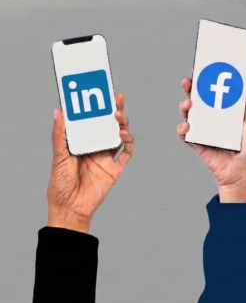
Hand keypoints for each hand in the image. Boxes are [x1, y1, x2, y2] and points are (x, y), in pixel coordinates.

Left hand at [47, 94, 134, 233]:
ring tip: (119, 117)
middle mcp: (95, 149)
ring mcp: (107, 158)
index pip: (91, 122)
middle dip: (114, 111)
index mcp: (81, 144)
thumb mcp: (59, 156)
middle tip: (117, 98)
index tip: (100, 94)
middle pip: (108, 126)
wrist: (70, 208)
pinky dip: (129, 143)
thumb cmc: (60, 185)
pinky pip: (127, 154)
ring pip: (119, 136)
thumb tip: (58, 111)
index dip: (97, 108)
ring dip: (122, 125)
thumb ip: (60, 135)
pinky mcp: (115, 170)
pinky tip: (125, 135)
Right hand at [177, 77, 245, 202]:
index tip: (201, 70)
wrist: (241, 173)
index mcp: (224, 113)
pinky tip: (187, 126)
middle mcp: (211, 120)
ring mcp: (203, 131)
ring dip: (185, 107)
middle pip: (197, 101)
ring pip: (188, 115)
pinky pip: (185, 135)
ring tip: (188, 104)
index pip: (212, 94)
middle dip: (190, 90)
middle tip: (188, 82)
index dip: (205, 82)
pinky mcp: (197, 144)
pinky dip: (183, 129)